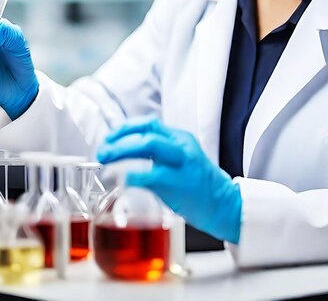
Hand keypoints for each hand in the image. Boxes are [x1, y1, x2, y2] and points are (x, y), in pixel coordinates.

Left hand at [97, 116, 241, 243]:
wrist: (225, 205)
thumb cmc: (199, 186)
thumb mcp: (182, 160)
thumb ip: (161, 153)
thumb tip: (127, 151)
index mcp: (180, 138)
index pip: (149, 122)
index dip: (125, 128)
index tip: (110, 137)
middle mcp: (181, 146)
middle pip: (146, 131)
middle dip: (119, 139)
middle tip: (103, 151)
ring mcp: (181, 164)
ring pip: (148, 145)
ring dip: (121, 150)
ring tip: (106, 160)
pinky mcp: (179, 183)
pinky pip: (150, 175)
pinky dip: (132, 176)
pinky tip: (122, 180)